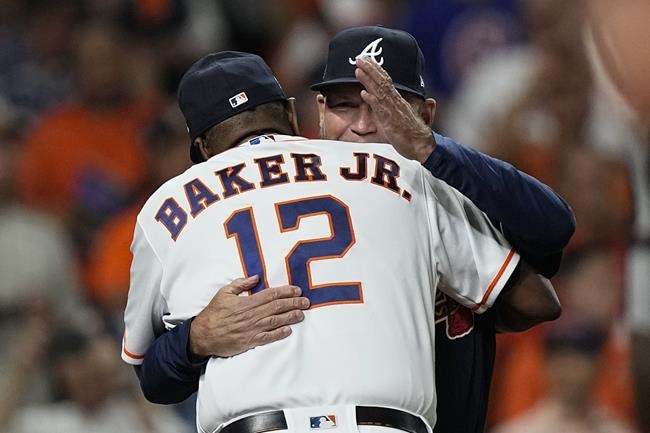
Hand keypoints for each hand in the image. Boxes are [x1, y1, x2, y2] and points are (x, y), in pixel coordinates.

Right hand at [189, 275, 309, 357]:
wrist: (202, 335)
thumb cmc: (213, 314)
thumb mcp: (224, 293)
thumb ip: (240, 284)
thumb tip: (255, 277)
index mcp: (246, 302)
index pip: (271, 294)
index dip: (286, 292)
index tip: (297, 290)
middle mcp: (251, 315)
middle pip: (276, 307)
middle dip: (293, 303)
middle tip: (306, 301)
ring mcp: (251, 329)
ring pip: (275, 321)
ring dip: (290, 317)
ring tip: (301, 314)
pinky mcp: (249, 341)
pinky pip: (267, 337)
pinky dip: (278, 334)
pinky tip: (288, 330)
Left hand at [354, 56, 435, 161]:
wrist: (422, 146)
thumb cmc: (411, 134)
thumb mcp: (397, 117)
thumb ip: (384, 105)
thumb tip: (369, 94)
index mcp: (397, 100)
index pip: (385, 80)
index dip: (375, 69)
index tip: (365, 60)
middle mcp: (396, 101)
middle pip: (382, 81)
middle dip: (370, 68)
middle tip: (359, 57)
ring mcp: (394, 110)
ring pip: (380, 91)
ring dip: (369, 79)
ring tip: (358, 69)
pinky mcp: (391, 121)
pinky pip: (382, 109)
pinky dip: (373, 100)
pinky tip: (364, 93)